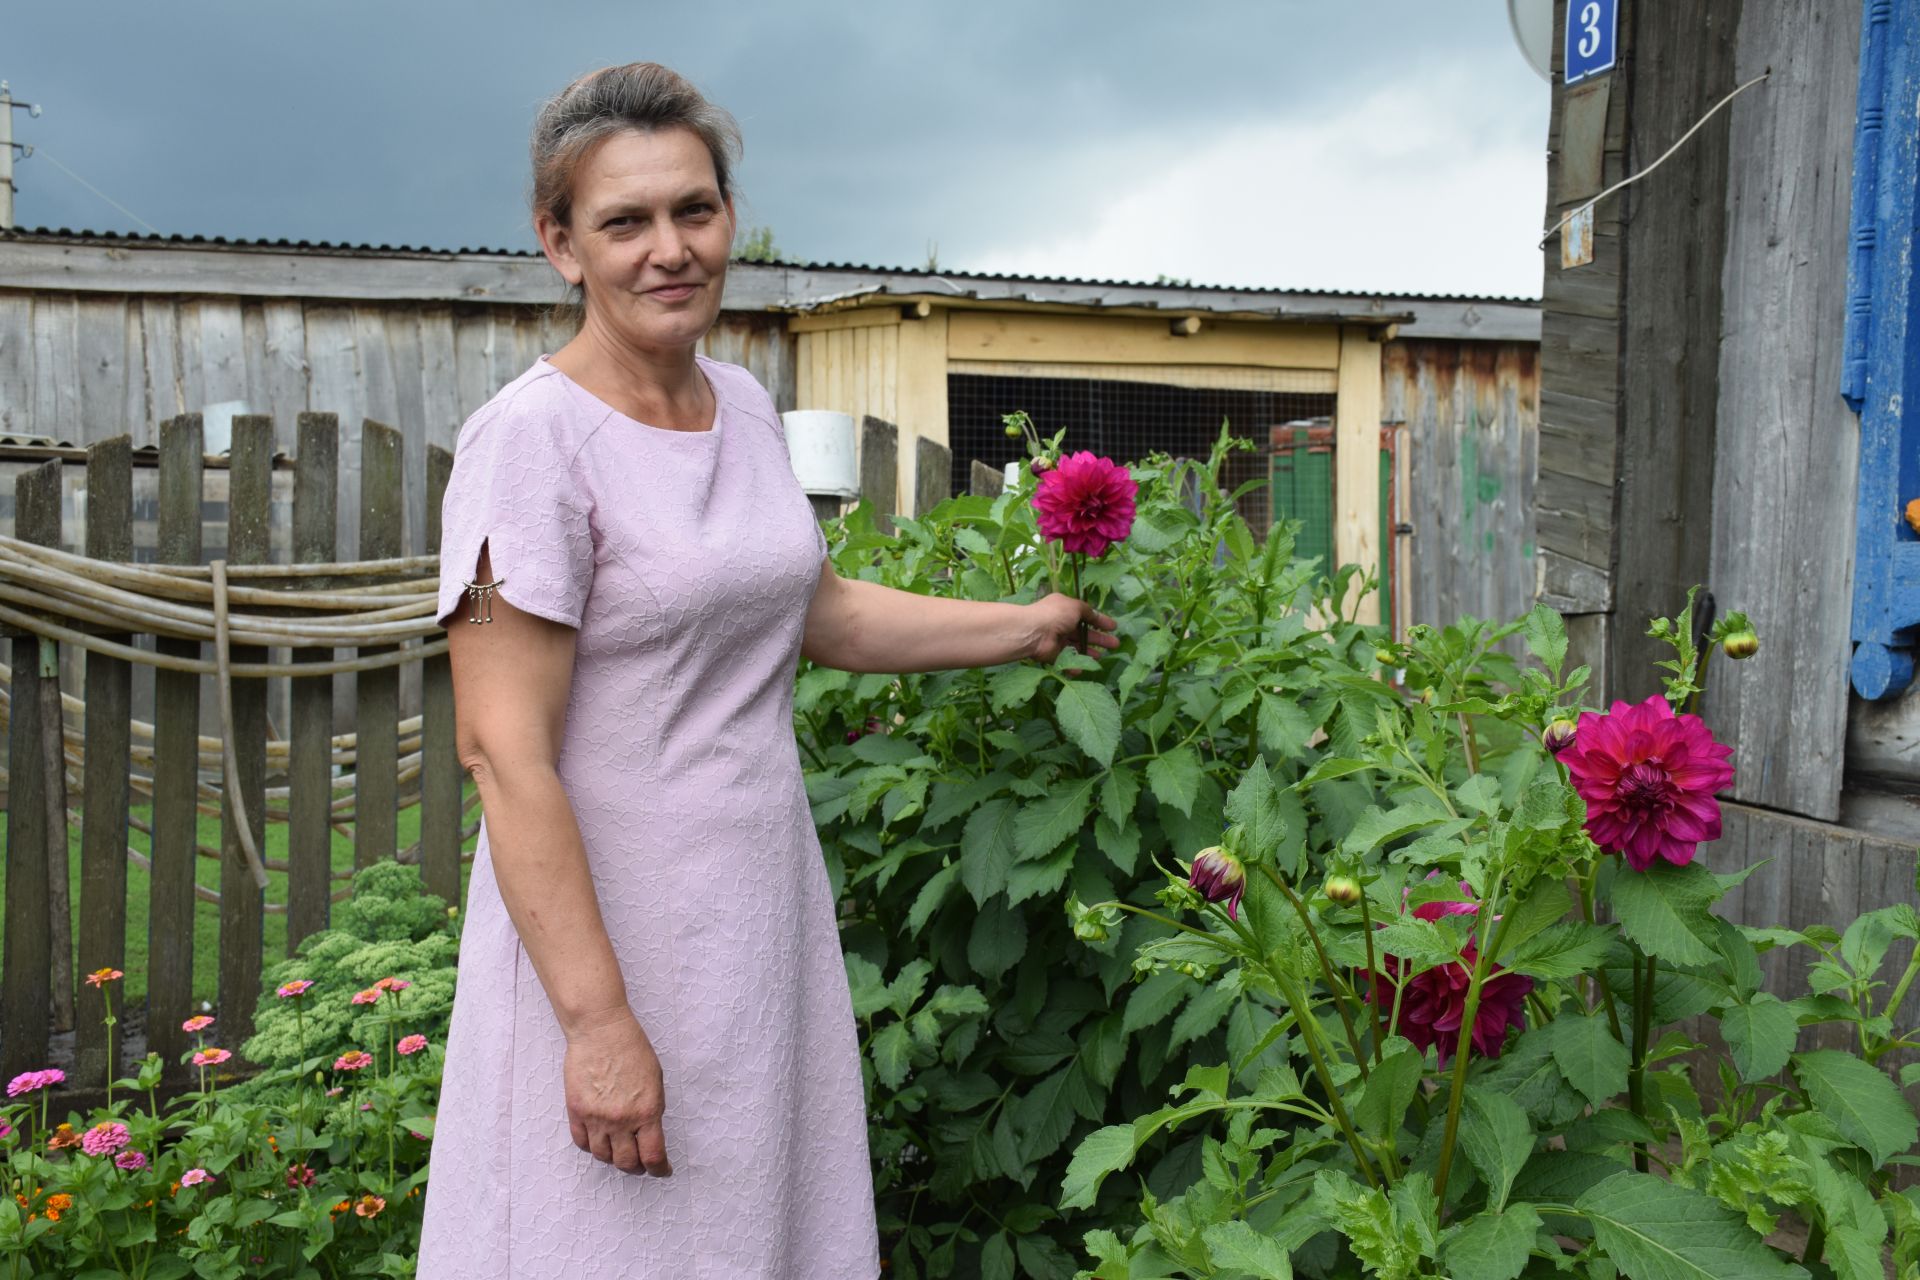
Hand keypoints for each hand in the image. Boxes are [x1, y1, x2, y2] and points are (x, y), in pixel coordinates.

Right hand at [563, 1008, 671, 1176]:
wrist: (601, 1031)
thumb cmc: (632, 1049)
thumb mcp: (655, 1081)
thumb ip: (652, 1110)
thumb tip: (649, 1134)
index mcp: (647, 1111)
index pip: (653, 1156)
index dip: (659, 1169)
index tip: (662, 1170)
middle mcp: (621, 1119)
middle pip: (627, 1162)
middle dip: (636, 1167)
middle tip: (640, 1164)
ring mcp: (596, 1117)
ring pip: (603, 1156)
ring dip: (613, 1158)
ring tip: (619, 1151)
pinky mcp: (576, 1111)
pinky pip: (582, 1142)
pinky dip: (591, 1146)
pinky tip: (599, 1141)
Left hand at [1025, 593, 1118, 663]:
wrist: (1033, 632)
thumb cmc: (1055, 615)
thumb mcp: (1075, 606)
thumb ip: (1087, 611)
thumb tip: (1095, 615)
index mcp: (1065, 610)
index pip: (1086, 615)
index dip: (1100, 621)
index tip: (1114, 627)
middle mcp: (1061, 624)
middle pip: (1083, 633)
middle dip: (1099, 639)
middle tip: (1115, 644)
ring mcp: (1057, 640)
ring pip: (1076, 647)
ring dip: (1089, 652)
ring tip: (1102, 658)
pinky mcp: (1053, 655)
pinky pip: (1066, 660)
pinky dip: (1074, 665)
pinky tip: (1083, 669)